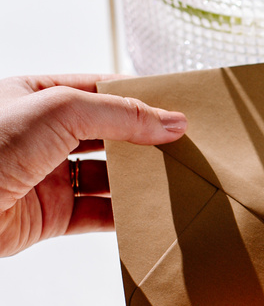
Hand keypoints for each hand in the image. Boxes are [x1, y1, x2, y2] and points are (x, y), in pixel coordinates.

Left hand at [0, 74, 186, 257]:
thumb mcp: (61, 110)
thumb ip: (120, 113)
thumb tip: (171, 121)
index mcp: (37, 95)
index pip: (100, 89)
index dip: (139, 98)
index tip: (178, 109)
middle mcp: (41, 134)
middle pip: (108, 133)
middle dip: (144, 140)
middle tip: (184, 146)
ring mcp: (46, 175)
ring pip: (106, 175)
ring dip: (139, 178)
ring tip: (174, 179)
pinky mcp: (49, 216)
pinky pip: (97, 213)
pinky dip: (124, 215)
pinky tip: (148, 211)